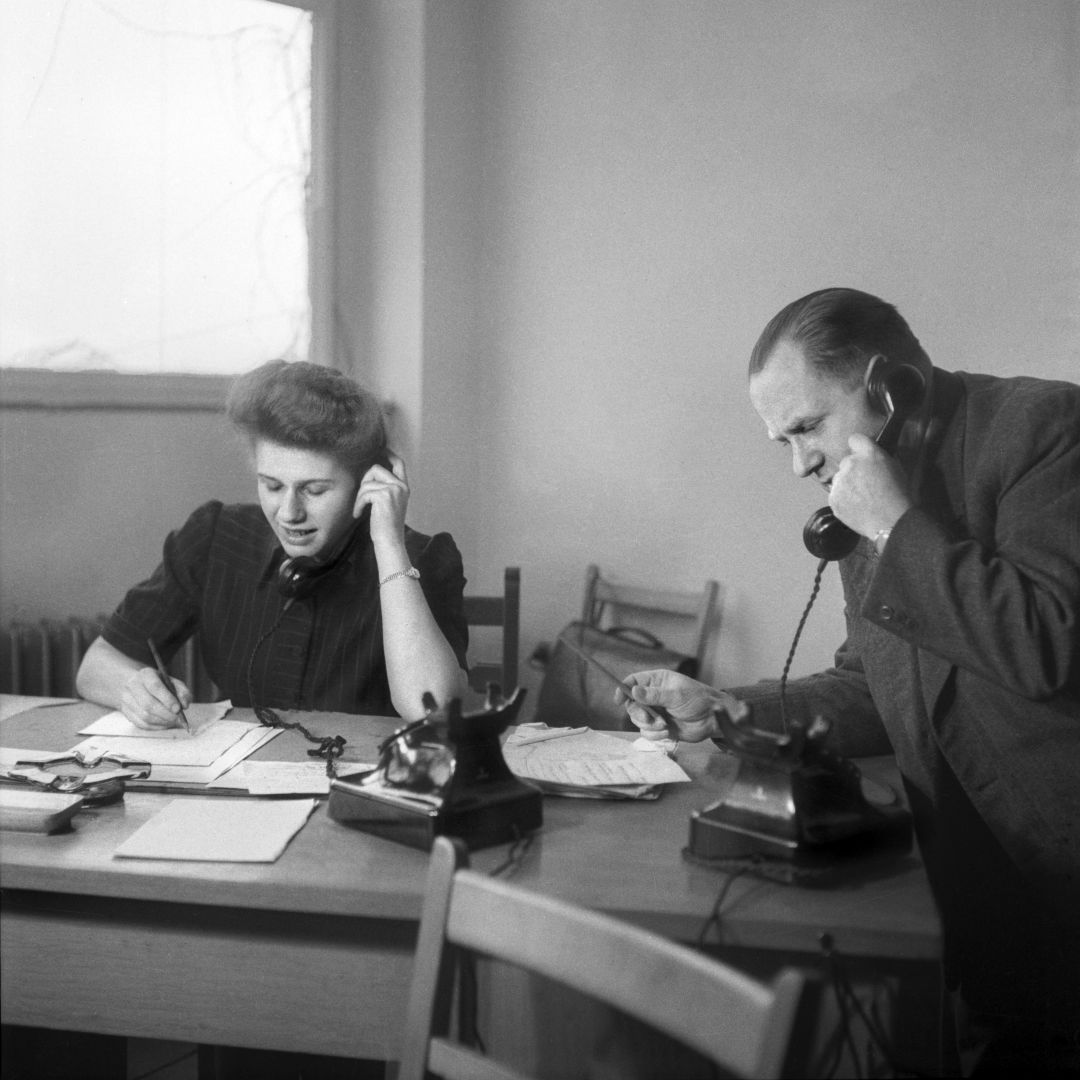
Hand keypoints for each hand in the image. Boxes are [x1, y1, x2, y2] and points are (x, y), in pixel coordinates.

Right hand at [120, 668, 191, 729]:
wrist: (136, 683)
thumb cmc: (159, 683)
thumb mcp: (172, 681)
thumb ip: (182, 691)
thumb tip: (185, 705)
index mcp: (146, 674)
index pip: (155, 687)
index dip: (167, 699)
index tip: (178, 709)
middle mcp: (133, 686)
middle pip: (148, 704)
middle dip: (165, 714)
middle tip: (178, 718)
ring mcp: (126, 700)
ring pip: (144, 716)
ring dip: (161, 721)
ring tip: (173, 721)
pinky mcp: (126, 712)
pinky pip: (141, 724)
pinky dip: (155, 726)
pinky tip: (165, 724)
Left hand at [356, 451, 409, 547]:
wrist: (390, 541)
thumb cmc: (386, 526)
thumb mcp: (390, 504)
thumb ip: (385, 488)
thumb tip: (371, 474)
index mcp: (404, 488)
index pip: (399, 464)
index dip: (390, 454)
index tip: (382, 449)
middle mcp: (401, 487)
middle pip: (376, 468)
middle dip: (364, 481)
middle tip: (361, 498)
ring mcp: (394, 490)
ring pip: (367, 482)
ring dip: (359, 497)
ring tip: (360, 510)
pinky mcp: (384, 496)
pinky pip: (364, 493)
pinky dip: (358, 504)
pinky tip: (358, 514)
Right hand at [616, 669, 738, 742]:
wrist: (712, 720)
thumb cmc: (699, 700)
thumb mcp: (677, 695)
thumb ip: (654, 695)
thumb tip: (633, 691)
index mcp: (657, 681)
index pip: (633, 681)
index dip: (623, 689)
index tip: (619, 699)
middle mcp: (653, 696)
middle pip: (632, 703)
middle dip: (638, 713)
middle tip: (649, 718)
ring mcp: (656, 712)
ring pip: (638, 720)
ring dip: (649, 725)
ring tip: (664, 725)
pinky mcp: (660, 727)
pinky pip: (647, 732)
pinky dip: (655, 734)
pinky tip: (667, 732)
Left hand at [829, 433, 911, 539]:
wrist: (892, 521)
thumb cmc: (899, 496)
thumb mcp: (896, 467)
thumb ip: (879, 457)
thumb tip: (871, 454)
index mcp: (869, 454)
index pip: (855, 439)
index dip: (858, 447)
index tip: (861, 454)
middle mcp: (851, 464)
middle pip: (846, 462)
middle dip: (854, 470)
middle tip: (866, 483)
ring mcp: (840, 482)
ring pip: (840, 479)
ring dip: (847, 485)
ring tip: (863, 498)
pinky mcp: (833, 498)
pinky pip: (835, 495)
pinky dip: (843, 500)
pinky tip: (858, 506)